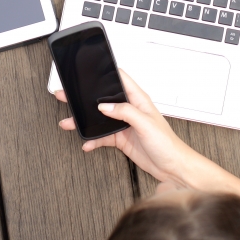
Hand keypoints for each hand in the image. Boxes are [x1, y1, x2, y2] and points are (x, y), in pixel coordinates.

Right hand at [56, 69, 194, 185]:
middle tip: (67, 96)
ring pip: (99, 119)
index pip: (120, 79)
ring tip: (69, 122)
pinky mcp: (121, 139)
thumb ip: (125, 112)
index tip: (89, 72)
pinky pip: (102, 137)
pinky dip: (93, 140)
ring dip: (85, 121)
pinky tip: (87, 143)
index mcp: (138, 100)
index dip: (105, 74)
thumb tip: (106, 105)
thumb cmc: (168, 144)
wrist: (172, 167)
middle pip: (103, 99)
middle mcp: (130, 110)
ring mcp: (124, 125)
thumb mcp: (146, 124)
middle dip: (85, 98)